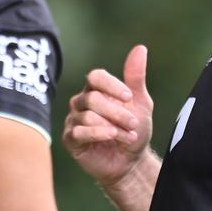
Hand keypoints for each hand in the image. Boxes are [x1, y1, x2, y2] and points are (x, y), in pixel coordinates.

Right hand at [63, 45, 153, 187]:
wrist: (131, 161)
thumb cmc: (134, 130)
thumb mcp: (140, 103)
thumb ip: (136, 77)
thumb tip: (140, 48)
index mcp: (96, 90)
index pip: (95, 77)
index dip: (111, 85)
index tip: (129, 96)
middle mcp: (81, 102)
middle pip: (93, 99)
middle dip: (117, 112)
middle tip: (133, 123)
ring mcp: (74, 120)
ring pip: (88, 116)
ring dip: (113, 126)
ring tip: (128, 136)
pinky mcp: (70, 139)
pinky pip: (79, 132)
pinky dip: (99, 134)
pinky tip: (112, 137)